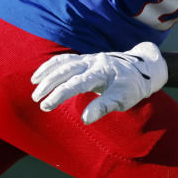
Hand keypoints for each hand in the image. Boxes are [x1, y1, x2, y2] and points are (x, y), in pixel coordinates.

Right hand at [31, 42, 167, 123]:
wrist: (143, 69)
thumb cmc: (133, 86)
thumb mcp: (124, 99)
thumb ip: (105, 106)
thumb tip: (85, 118)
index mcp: (103, 72)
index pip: (76, 83)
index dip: (59, 94)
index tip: (46, 106)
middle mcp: (95, 62)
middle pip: (67, 70)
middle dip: (50, 84)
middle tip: (37, 100)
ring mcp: (90, 59)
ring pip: (64, 62)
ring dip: (48, 73)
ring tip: (35, 86)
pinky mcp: (87, 59)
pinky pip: (66, 59)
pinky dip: (52, 66)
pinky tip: (41, 75)